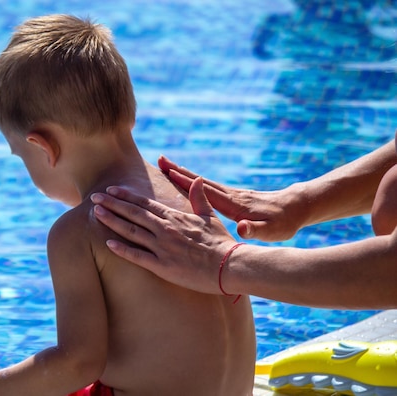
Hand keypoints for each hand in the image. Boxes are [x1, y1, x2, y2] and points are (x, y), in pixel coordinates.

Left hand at [91, 177, 236, 293]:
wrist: (229, 266)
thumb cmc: (221, 242)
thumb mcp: (210, 216)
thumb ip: (199, 198)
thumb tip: (197, 179)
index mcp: (174, 217)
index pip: (145, 203)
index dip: (126, 196)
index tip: (111, 190)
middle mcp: (164, 229)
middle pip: (132, 214)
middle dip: (112, 204)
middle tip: (94, 197)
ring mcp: (162, 247)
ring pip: (131, 231)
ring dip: (112, 221)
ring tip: (96, 213)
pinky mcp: (162, 266)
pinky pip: (137, 256)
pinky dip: (121, 249)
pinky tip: (107, 243)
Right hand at [159, 156, 303, 240]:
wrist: (297, 207)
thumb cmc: (284, 223)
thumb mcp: (272, 231)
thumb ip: (255, 230)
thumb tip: (241, 228)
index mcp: (234, 204)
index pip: (206, 192)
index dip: (187, 182)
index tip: (169, 172)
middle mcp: (230, 195)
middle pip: (199, 181)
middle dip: (179, 171)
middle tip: (160, 160)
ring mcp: (231, 194)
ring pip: (202, 182)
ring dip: (183, 173)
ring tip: (165, 165)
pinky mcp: (232, 196)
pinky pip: (207, 187)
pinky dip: (193, 181)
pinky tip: (185, 179)